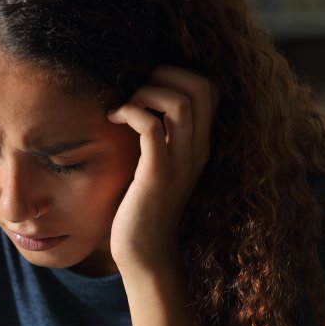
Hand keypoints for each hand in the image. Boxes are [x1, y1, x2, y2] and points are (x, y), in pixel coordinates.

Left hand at [105, 66, 217, 275]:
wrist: (144, 253)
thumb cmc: (141, 205)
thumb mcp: (155, 162)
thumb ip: (157, 134)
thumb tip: (135, 98)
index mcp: (199, 143)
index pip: (210, 87)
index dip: (179, 72)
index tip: (146, 85)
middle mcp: (197, 149)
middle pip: (202, 86)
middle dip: (165, 74)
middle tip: (135, 90)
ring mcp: (180, 162)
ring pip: (181, 103)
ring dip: (146, 92)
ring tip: (124, 106)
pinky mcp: (157, 176)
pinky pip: (151, 129)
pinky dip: (131, 112)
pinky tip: (113, 119)